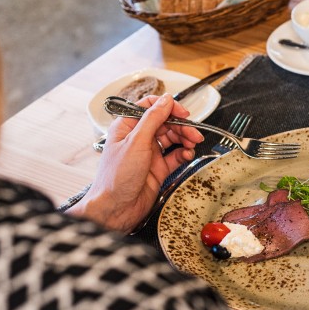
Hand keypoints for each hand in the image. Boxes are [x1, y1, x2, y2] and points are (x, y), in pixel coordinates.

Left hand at [72, 94, 204, 232]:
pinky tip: (187, 154)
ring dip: (185, 138)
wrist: (116, 209)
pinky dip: (184, 153)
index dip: (168, 107)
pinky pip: (175, 156)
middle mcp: (138, 138)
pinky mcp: (158, 168)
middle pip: (165, 123)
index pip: (150, 107)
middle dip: (181, 125)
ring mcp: (149, 153)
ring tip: (193, 143)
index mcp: (127, 127)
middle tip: (193, 132)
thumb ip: (153, 118)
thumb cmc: (115, 178)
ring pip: (173, 138)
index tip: (182, 112)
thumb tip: (165, 100)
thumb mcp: (136, 142)